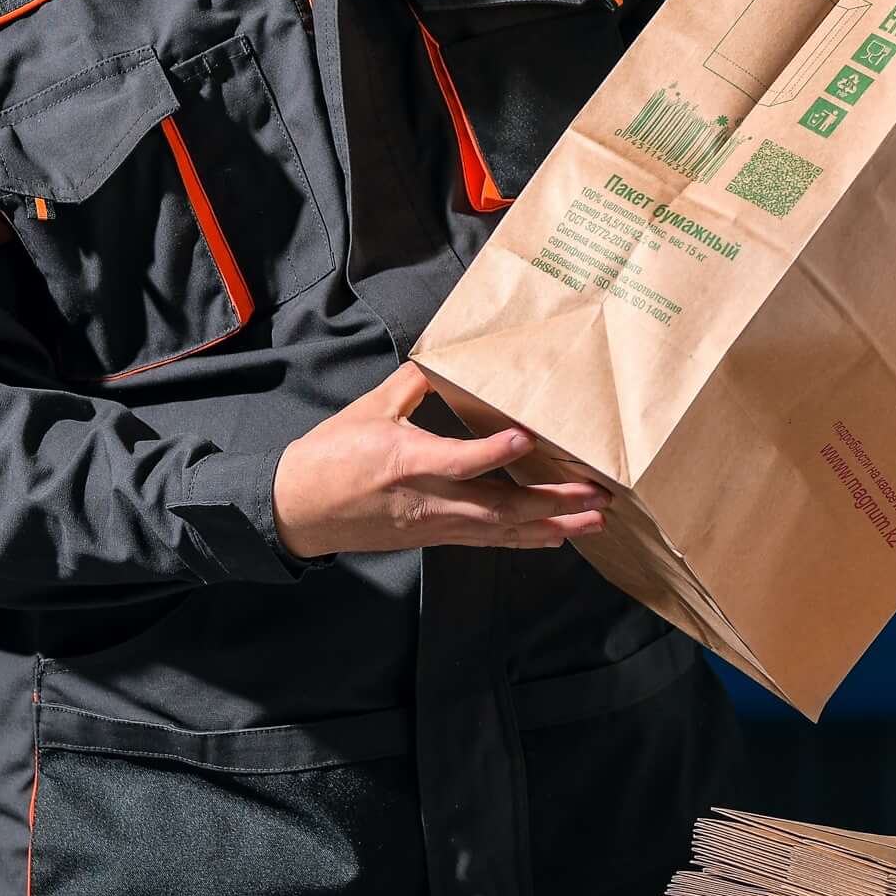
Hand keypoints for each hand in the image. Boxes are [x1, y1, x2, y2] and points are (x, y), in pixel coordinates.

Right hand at [269, 363, 607, 558]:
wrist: (298, 511)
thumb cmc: (331, 456)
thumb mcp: (370, 408)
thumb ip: (414, 382)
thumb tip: (446, 352)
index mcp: (408, 462)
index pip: (459, 460)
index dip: (494, 452)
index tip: (528, 437)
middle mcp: (429, 500)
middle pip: (498, 506)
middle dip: (551, 502)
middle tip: (597, 493)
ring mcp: (434, 525)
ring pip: (500, 531)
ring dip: (550, 527)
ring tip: (594, 520)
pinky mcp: (434, 538)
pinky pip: (487, 542)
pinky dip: (524, 540)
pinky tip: (555, 537)